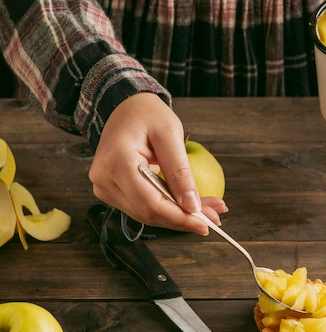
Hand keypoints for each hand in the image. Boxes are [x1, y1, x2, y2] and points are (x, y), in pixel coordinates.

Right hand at [88, 93, 227, 234]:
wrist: (126, 107)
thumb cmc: (147, 115)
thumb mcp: (170, 135)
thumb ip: (180, 172)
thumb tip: (192, 206)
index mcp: (116, 162)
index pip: (150, 203)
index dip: (179, 217)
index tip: (205, 223)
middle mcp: (104, 179)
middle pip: (148, 213)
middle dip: (182, 218)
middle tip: (214, 216)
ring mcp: (104, 187)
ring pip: (146, 214)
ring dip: (177, 215)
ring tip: (206, 209)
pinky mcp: (111, 191)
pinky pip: (142, 207)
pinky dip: (166, 208)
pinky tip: (186, 204)